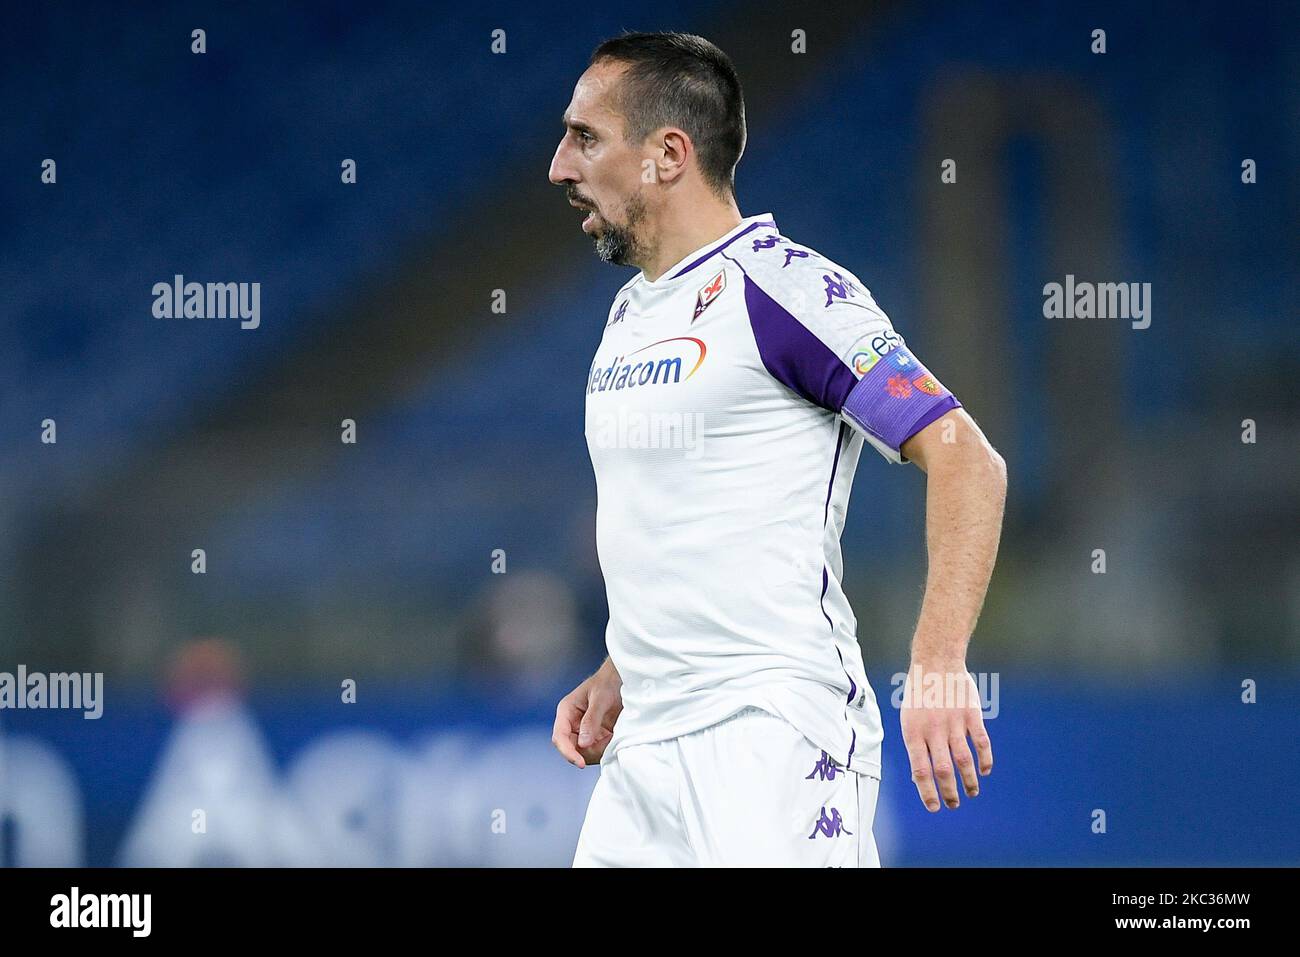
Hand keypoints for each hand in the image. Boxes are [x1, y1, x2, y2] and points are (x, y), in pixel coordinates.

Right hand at [552, 657, 622, 767]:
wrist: (622, 679)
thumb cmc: (608, 682)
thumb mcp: (600, 698)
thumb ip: (591, 720)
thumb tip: (583, 744)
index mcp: (566, 712)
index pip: (560, 737)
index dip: (568, 752)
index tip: (580, 763)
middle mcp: (572, 724)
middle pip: (572, 749)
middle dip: (588, 752)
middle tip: (607, 741)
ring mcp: (584, 732)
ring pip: (585, 754)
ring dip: (599, 750)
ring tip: (612, 735)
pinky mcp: (596, 737)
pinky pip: (598, 751)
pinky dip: (606, 749)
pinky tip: (614, 737)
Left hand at [899, 661, 992, 810]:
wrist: (936, 662)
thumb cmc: (919, 694)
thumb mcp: (908, 718)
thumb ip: (915, 746)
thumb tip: (918, 778)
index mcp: (913, 732)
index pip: (920, 770)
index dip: (927, 792)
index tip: (934, 807)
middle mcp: (933, 730)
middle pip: (943, 770)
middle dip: (950, 792)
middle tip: (954, 804)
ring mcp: (954, 722)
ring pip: (964, 760)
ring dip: (969, 780)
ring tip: (972, 792)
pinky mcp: (971, 714)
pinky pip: (981, 742)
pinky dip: (985, 759)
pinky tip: (984, 770)